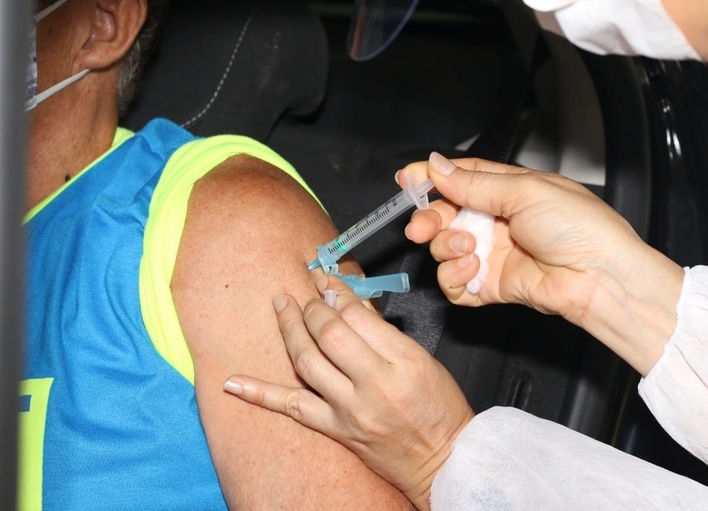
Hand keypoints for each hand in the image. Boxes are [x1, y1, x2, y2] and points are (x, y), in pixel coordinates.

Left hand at [223, 276, 474, 510]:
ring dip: (289, 329)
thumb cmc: (440, 406)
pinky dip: (259, 394)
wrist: (443, 459)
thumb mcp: (423, 358)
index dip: (336, 292)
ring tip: (281, 306)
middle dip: (311, 307)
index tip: (326, 279)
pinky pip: (292, 408)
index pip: (357, 316)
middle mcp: (374, 384)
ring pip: (306, 362)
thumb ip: (382, 330)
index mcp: (402, 360)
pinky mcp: (336, 430)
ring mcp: (351, 410)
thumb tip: (348, 301)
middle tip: (306, 294)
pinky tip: (232, 382)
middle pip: (328, 333)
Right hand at [400, 152, 683, 375]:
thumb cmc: (579, 227)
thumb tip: (437, 166)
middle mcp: (497, 220)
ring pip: (445, 249)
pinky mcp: (492, 285)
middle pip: (445, 215)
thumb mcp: (524, 190)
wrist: (601, 278)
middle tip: (420, 226)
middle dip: (428, 219)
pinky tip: (471, 270)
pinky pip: (456, 284)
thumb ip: (474, 183)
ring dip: (446, 247)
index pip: (460, 178)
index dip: (431, 178)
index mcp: (508, 190)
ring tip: (468, 247)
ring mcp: (493, 254)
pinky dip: (455, 278)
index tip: (405, 180)